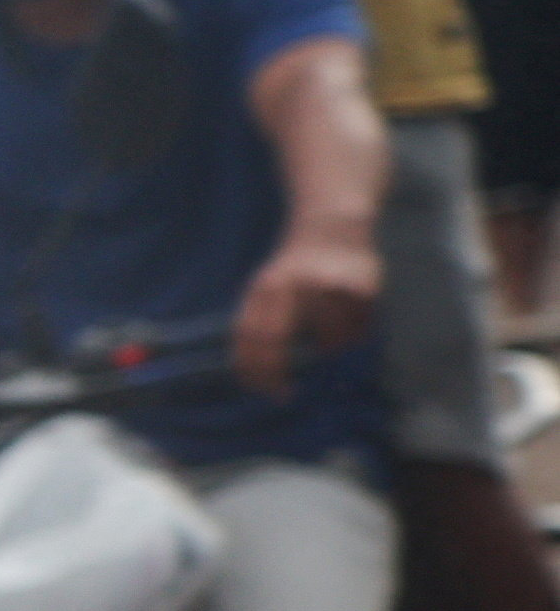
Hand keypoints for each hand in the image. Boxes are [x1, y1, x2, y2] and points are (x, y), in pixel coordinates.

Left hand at [233, 229, 379, 394]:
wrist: (331, 219)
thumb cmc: (297, 267)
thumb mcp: (267, 289)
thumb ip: (262, 324)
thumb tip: (258, 375)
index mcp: (263, 287)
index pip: (248, 336)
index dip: (253, 370)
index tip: (263, 391)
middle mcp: (289, 284)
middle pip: (274, 340)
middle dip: (276, 371)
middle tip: (285, 391)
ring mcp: (326, 284)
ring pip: (330, 339)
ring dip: (333, 341)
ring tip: (336, 320)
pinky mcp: (361, 283)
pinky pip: (361, 326)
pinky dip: (360, 327)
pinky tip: (356, 308)